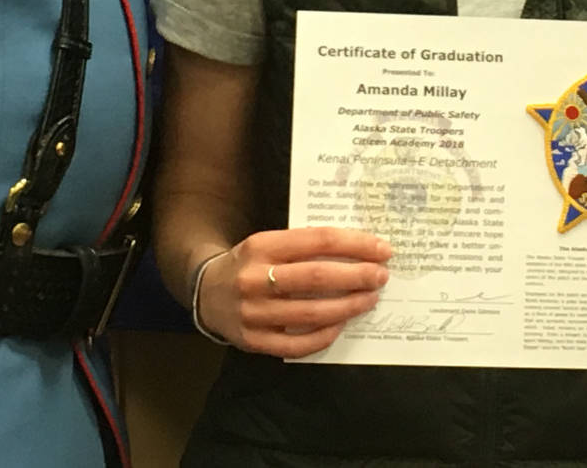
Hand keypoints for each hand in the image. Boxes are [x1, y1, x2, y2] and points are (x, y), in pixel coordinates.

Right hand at [195, 227, 391, 356]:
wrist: (204, 292)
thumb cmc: (249, 264)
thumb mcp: (268, 243)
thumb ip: (304, 246)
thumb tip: (358, 250)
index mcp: (262, 246)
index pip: (317, 240)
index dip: (355, 244)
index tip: (382, 249)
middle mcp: (255, 279)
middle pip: (317, 277)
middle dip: (357, 276)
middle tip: (381, 276)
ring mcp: (254, 313)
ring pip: (311, 313)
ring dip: (348, 307)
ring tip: (369, 299)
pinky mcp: (253, 341)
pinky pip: (297, 345)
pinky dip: (324, 336)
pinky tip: (341, 326)